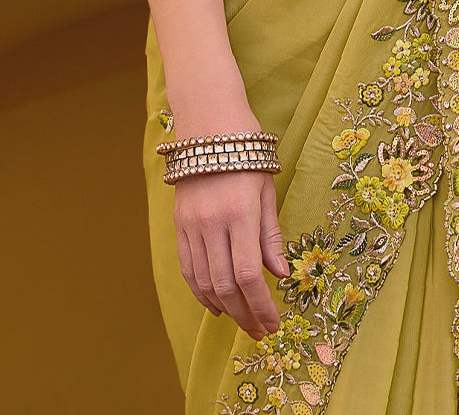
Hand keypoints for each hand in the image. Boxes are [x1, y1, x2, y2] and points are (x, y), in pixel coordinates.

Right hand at [174, 167, 288, 334]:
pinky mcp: (179, 225)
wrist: (210, 126)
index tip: (274, 324)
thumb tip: (279, 275)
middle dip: (245, 315)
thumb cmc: (248, 155)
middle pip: (225, 285)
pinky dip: (201, 292)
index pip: (248, 275)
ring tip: (243, 321)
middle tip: (260, 331)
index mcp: (240, 214)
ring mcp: (191, 225)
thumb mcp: (267, 191)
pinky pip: (188, 268)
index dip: (261, 306)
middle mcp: (212, 223)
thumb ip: (271, 236)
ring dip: (224, 309)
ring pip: (204, 282)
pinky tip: (216, 304)